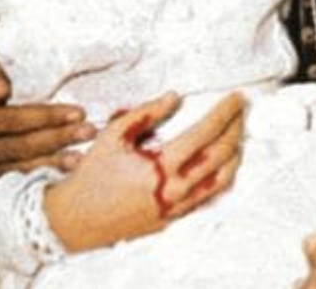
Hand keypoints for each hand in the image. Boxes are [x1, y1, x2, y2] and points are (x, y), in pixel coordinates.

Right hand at [0, 62, 96, 183]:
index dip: (47, 117)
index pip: (14, 120)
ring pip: (19, 168)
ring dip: (52, 163)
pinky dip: (40, 177)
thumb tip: (1, 90)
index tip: (79, 113)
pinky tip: (64, 175)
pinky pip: (16, 181)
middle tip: (90, 131)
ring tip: (80, 159)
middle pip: (20, 146)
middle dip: (58, 138)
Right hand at [43, 90, 243, 251]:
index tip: (235, 98)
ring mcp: (175, 208)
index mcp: (160, 166)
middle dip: (235, 128)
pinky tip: (224, 162)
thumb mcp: (114, 135)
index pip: (205, 133)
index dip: (224, 113)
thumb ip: (146, 113)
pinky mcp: (172, 219)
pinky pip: (207, 196)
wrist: (74, 219)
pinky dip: (222, 176)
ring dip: (234, 153)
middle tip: (240, 111)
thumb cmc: (93, 173)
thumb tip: (175, 96)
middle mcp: (173, 189)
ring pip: (221, 179)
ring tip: (237, 133)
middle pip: (220, 155)